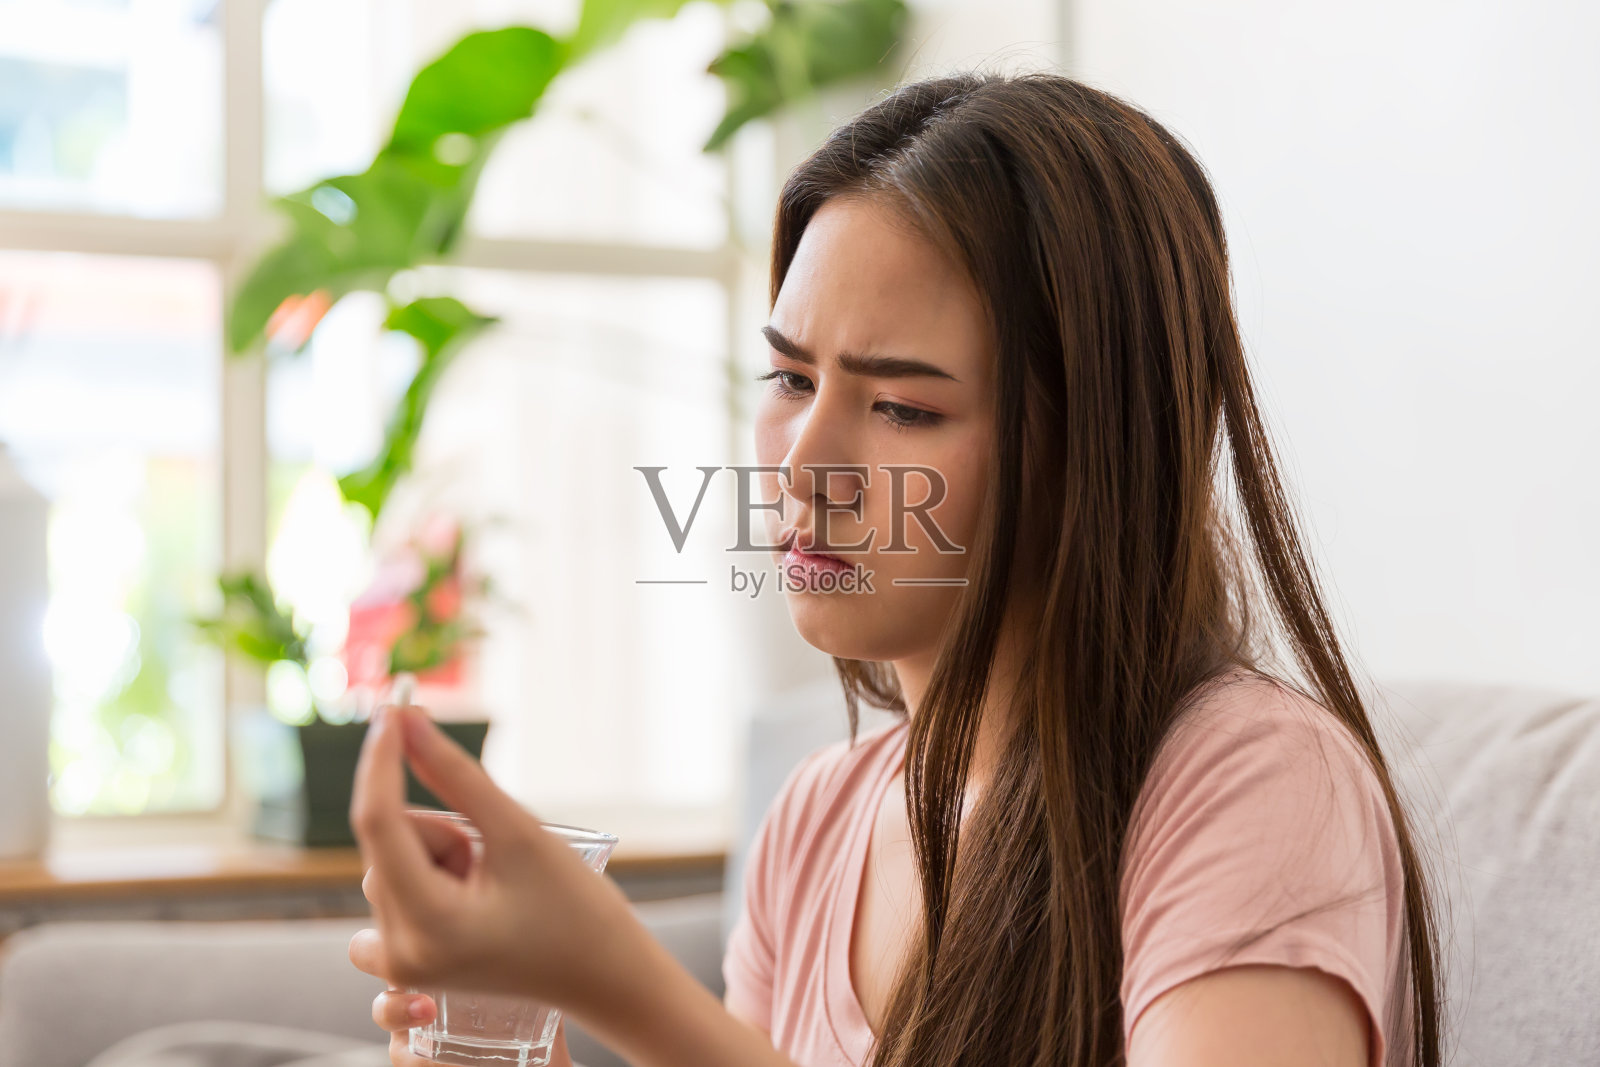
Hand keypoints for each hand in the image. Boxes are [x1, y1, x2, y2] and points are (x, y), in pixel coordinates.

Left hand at [352, 703, 800, 1066]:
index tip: (394, 705)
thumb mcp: (517, 831)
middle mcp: (399, 952)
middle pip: (391, 840)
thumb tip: (407, 719)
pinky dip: (428, 874)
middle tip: (494, 853)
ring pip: (393, 860)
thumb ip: (456, 773)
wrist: (602, 976)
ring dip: (440, 852)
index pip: (379, 821)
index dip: (383, 757)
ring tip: (494, 881)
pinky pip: (393, 886)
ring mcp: (398, 962)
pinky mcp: (404, 960)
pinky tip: (472, 896)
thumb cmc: (575, 908)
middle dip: (442, 827)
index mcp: (427, 925)